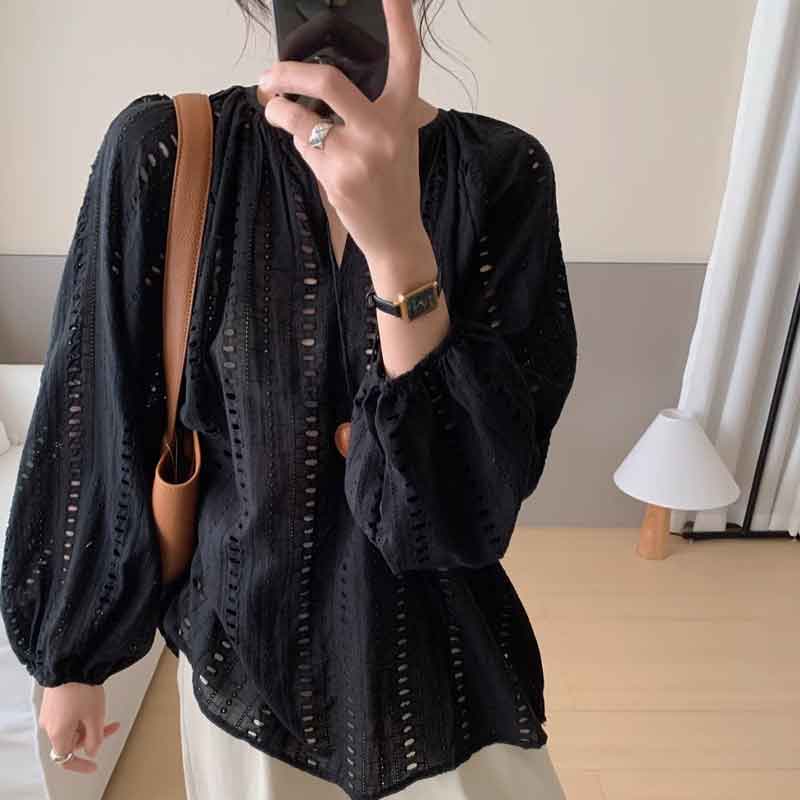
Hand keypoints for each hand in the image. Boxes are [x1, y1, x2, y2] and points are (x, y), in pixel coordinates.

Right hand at [40, 683, 120, 772]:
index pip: (66, 758)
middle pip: (72, 740)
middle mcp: (50, 725)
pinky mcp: (54, 701)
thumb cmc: (81, 687)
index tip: (93, 766)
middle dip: (91, 736)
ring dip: (89, 723)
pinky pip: (68, 715)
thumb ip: (95, 738)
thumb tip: (93, 750)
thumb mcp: (95, 717)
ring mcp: (50, 712)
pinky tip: (93, 703)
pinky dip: (82, 715)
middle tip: (110, 727)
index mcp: (57, 733)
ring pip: (72, 727)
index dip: (81, 764)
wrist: (71, 662)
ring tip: (103, 710)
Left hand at [257, 0, 428, 266]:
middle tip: (269, 75)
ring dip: (278, 110)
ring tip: (276, 112)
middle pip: (327, 81)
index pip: (407, 59)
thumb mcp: (397, 142)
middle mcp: (383, 130)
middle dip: (287, 73)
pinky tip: (309, 152)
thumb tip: (323, 88)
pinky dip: (297, 142)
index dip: (400, 20)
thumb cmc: (393, 185)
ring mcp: (358, 155)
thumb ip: (375, 112)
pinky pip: (302, 145)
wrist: (396, 236)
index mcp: (402, 115)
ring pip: (300, 116)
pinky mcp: (336, 176)